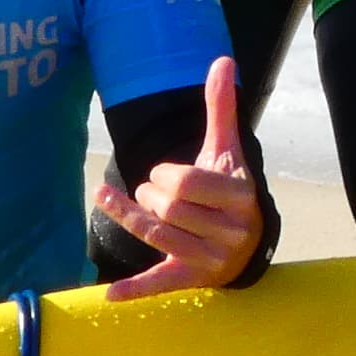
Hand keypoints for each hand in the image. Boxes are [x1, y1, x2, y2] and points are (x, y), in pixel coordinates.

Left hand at [97, 56, 261, 298]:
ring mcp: (212, 259)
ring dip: (133, 215)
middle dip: (149, 193)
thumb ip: (220, 108)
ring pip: (156, 234)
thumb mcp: (225, 151)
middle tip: (152, 190)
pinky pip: (160, 283)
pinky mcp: (191, 280)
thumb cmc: (229, 190)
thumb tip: (222, 60)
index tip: (164, 173)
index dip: (163, 175)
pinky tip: (109, 294)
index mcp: (240, 196)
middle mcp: (230, 231)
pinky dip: (134, 289)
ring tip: (130, 202)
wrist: (246, 242)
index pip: (184, 182)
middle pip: (168, 208)